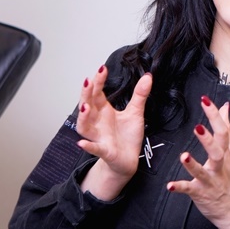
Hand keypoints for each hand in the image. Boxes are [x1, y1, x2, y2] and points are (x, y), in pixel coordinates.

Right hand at [76, 66, 151, 199]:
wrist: (128, 160)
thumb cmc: (128, 136)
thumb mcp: (136, 112)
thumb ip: (139, 95)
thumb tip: (147, 76)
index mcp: (104, 111)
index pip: (97, 93)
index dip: (98, 81)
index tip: (102, 68)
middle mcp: (97, 123)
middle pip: (87, 106)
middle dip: (86, 94)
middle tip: (88, 81)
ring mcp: (99, 137)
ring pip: (85, 127)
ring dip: (83, 118)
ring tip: (85, 107)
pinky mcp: (104, 151)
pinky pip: (94, 148)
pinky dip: (88, 146)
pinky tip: (82, 143)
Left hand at [167, 96, 229, 228]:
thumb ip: (226, 128)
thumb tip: (225, 107)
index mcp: (226, 154)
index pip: (223, 131)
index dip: (214, 115)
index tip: (205, 100)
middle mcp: (219, 167)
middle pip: (217, 151)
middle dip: (208, 139)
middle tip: (197, 127)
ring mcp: (211, 181)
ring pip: (203, 172)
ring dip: (193, 165)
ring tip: (184, 155)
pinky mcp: (201, 194)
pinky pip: (190, 190)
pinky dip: (180, 187)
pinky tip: (170, 185)